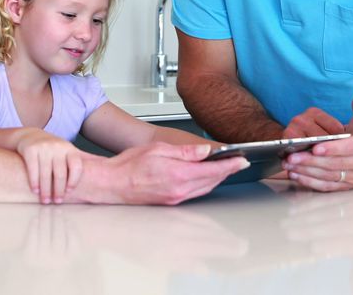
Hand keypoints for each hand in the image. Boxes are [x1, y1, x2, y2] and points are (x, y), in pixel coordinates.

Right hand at [15, 130, 85, 203]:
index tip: (69, 192)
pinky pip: (33, 170)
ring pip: (46, 174)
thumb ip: (79, 160)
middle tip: (57, 202)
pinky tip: (35, 191)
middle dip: (58, 190)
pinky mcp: (30, 150)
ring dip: (46, 190)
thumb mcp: (66, 151)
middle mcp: (58, 147)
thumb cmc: (52, 149)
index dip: (74, 181)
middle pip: (60, 173)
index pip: (76, 166)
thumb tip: (101, 169)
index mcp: (70, 149)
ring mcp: (43, 148)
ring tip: (46, 201)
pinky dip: (34, 182)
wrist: (30, 135)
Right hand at [91, 142, 249, 204]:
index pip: (213, 170)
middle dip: (228, 174)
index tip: (242, 160)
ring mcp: (175, 200)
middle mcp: (179, 191)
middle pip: (212, 182)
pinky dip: (206, 188)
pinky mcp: (170, 204)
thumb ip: (184, 152)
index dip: (230, 165)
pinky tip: (208, 182)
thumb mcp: (158, 149)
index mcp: (178, 175)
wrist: (111, 184)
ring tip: (228, 172)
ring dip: (218, 182)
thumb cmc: (128, 166)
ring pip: (205, 191)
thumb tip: (205, 151)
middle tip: (240, 165)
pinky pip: (195, 196)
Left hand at [282, 92, 352, 190]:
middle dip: (311, 160)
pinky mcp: (346, 186)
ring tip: (289, 165)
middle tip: (292, 156)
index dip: (333, 148)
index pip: (350, 147)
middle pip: (335, 163)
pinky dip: (310, 182)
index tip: (315, 147)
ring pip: (328, 176)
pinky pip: (326, 186)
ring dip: (307, 171)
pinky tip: (296, 175)